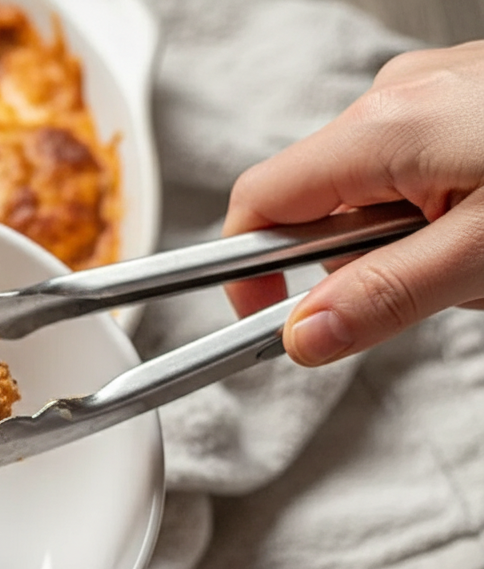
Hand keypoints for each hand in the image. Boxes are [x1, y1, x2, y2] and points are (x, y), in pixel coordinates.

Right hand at [222, 40, 483, 365]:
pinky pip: (415, 169)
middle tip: (430, 289)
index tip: (267, 321)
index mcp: (383, 131)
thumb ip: (385, 298)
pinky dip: (440, 212)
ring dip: (408, 241)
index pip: (257, 206)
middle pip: (318, 204)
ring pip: (372, 193)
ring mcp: (430, 94)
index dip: (247, 272)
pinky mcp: (462, 100)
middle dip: (358, 262)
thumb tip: (306, 334)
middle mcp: (394, 99)